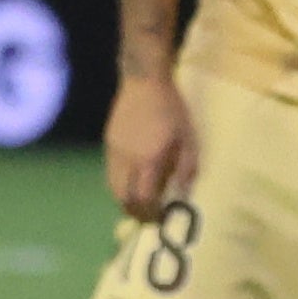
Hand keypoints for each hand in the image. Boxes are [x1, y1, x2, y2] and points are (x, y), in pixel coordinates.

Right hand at [104, 74, 196, 220]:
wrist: (143, 80)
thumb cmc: (171, 108)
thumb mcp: (188, 136)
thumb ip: (187, 166)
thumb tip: (183, 192)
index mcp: (148, 159)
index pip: (143, 198)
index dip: (150, 212)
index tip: (160, 217)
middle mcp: (127, 159)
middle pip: (122, 197)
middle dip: (134, 211)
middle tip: (147, 215)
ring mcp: (114, 151)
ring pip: (112, 186)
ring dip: (124, 199)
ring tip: (139, 201)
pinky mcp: (109, 143)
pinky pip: (111, 172)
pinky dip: (120, 183)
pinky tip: (132, 180)